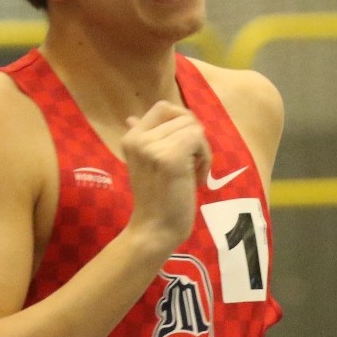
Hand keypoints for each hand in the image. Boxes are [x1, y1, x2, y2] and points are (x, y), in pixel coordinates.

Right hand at [121, 101, 209, 249]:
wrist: (154, 229)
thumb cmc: (154, 199)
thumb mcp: (144, 163)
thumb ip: (143, 139)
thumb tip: (130, 117)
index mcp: (130, 137)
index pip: (163, 107)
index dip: (182, 121)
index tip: (185, 147)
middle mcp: (138, 137)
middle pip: (184, 116)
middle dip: (195, 139)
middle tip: (191, 166)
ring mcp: (153, 146)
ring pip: (194, 127)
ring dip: (202, 150)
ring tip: (192, 173)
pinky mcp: (171, 156)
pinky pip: (199, 139)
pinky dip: (206, 158)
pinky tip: (197, 178)